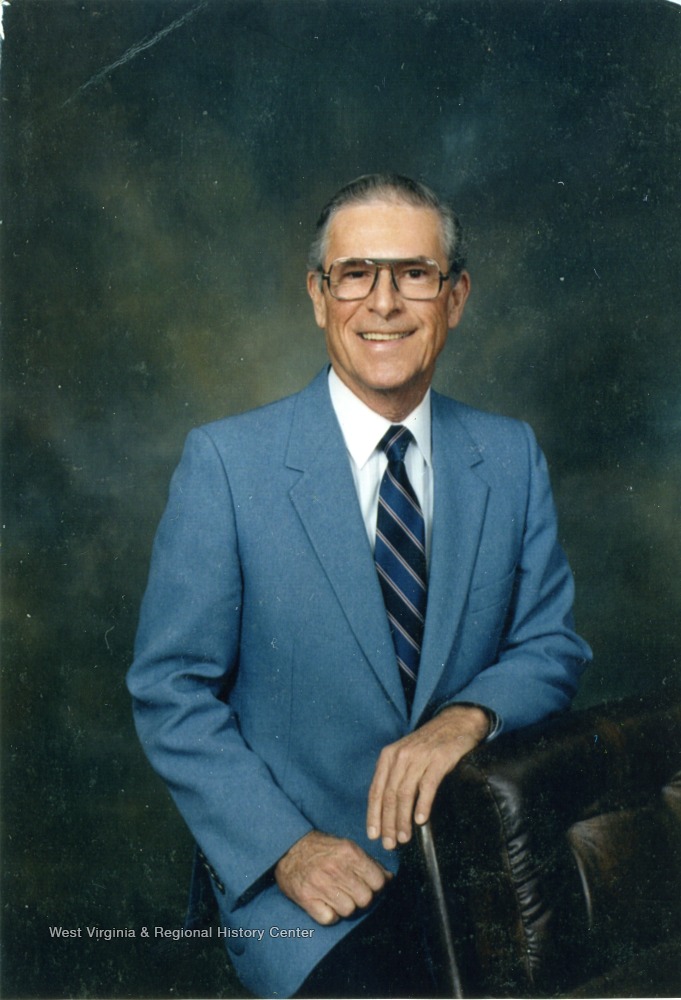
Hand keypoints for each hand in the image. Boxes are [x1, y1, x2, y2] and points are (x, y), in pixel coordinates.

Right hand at [274, 830, 392, 924]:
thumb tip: (389, 878)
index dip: (376, 885)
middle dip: (362, 897)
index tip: (369, 885)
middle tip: (352, 892)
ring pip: (349, 910)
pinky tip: (326, 904)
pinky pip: (329, 919)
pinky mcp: (306, 898)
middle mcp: (336, 868)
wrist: (287, 846)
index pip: (377, 880)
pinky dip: (329, 915)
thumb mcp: (345, 846)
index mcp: (349, 853)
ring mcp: (320, 884)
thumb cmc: (321, 848)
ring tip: (337, 896)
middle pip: (365, 898)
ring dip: (345, 906)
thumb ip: (368, 862)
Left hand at [366, 704, 488, 849]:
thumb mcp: (406, 754)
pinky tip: (421, 820)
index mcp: (389, 756)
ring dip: (403, 819)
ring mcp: (419, 757)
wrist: (456, 722)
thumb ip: (396, 776)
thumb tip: (388, 810)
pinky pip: (427, 785)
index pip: (376, 790)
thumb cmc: (430, 743)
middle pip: (389, 795)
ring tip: (404, 837)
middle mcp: (400, 755)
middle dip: (388, 823)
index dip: (373, 814)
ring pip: (405, 793)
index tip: (373, 835)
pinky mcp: (439, 759)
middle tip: (390, 843)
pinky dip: (422, 804)